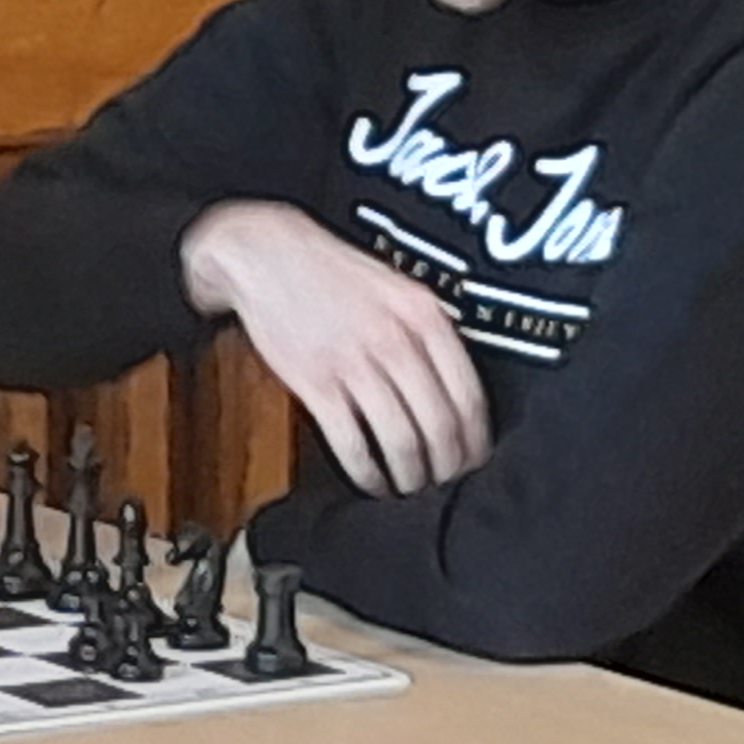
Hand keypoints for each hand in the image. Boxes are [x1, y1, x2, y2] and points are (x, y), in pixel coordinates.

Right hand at [179, 201, 491, 498]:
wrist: (267, 254)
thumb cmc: (334, 272)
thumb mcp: (399, 286)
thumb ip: (430, 331)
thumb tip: (457, 387)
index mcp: (425, 316)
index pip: (469, 395)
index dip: (476, 440)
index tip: (474, 460)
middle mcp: (397, 340)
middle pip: (439, 425)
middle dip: (447, 467)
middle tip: (445, 484)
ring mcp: (355, 362)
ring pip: (401, 440)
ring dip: (410, 476)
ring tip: (411, 489)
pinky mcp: (316, 382)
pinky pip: (352, 443)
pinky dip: (367, 473)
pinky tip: (372, 482)